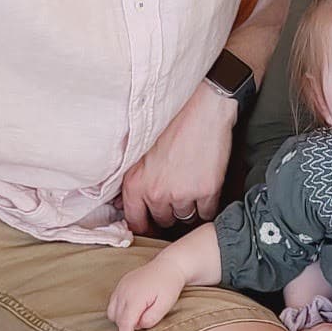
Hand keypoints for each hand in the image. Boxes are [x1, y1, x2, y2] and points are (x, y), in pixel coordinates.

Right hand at [107, 256, 190, 330]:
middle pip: (117, 319)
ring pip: (112, 311)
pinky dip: (119, 310)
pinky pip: (113, 302)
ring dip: (121, 319)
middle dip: (127, 326)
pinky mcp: (121, 283)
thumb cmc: (169, 285)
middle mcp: (124, 291)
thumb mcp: (166, 304)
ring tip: (139, 315)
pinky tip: (134, 308)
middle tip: (144, 322)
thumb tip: (139, 325)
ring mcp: (121, 286)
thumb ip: (152, 318)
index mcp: (135, 297)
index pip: (125, 323)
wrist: (169, 265)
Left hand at [120, 83, 234, 235]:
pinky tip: (205, 189)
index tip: (150, 222)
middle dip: (168, 211)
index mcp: (135, 183)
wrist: (203, 106)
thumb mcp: (139, 149)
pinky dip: (207, 204)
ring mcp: (183, 194)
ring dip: (188, 207)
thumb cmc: (171, 122)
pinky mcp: (206, 191)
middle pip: (162, 220)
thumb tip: (124, 202)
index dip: (144, 224)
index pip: (135, 221)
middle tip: (175, 194)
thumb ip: (132, 177)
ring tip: (191, 187)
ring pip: (185, 216)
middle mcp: (157, 192)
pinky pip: (206, 212)